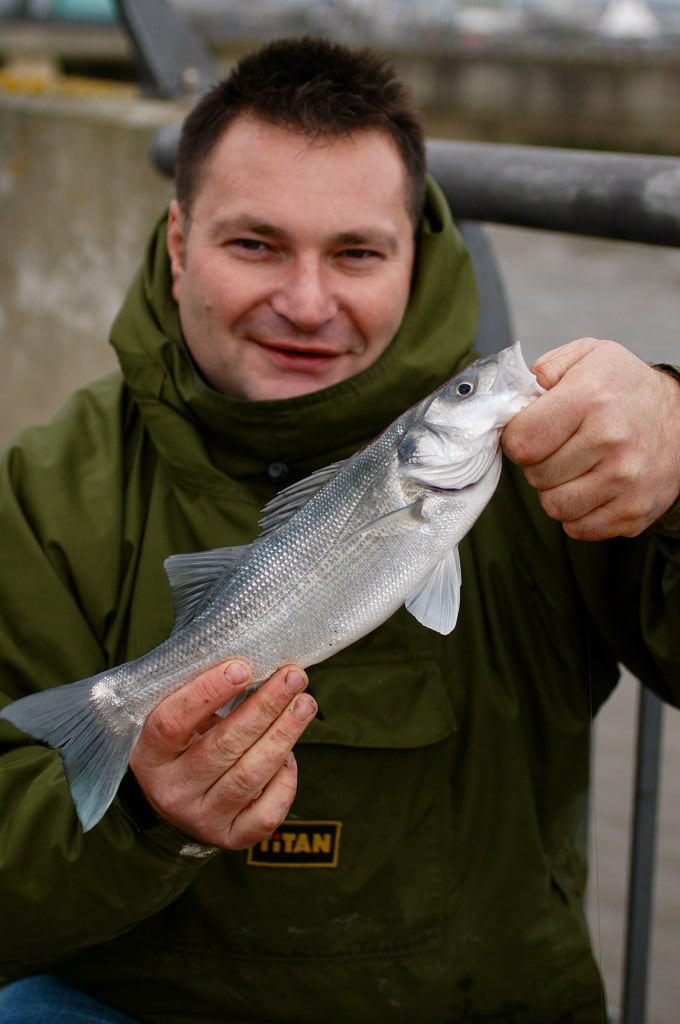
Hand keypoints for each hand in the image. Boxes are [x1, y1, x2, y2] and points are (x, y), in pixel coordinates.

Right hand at [128, 660, 316, 848]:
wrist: (172, 804)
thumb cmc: (181, 745)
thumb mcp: (174, 719)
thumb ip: (199, 695)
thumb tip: (248, 660)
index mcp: (150, 755)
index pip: (173, 722)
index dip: (207, 693)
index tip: (241, 666)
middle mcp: (173, 791)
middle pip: (222, 747)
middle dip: (264, 708)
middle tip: (293, 677)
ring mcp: (201, 818)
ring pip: (248, 777)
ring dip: (283, 736)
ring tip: (305, 704)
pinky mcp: (230, 837)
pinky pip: (266, 814)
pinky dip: (284, 782)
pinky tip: (290, 755)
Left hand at [502, 337, 679, 540]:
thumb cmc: (627, 389)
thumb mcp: (589, 356)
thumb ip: (544, 369)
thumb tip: (512, 397)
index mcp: (591, 397)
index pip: (520, 442)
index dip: (518, 439)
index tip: (532, 432)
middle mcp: (610, 440)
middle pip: (535, 476)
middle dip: (539, 464)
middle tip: (560, 448)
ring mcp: (624, 480)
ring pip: (553, 506)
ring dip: (556, 491)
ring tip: (576, 469)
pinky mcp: (633, 511)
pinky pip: (578, 528)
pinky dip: (578, 513)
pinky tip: (592, 488)